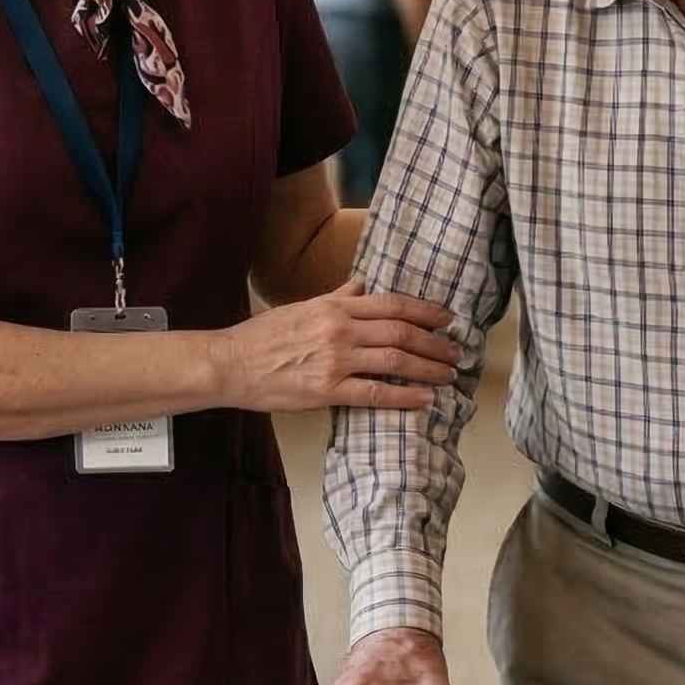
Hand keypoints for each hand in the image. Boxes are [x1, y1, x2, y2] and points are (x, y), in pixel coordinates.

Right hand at [217, 279, 457, 412]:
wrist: (230, 363)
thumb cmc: (261, 337)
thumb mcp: (300, 307)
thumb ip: (335, 298)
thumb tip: (360, 285)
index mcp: (334, 307)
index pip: (391, 304)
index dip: (424, 311)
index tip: (446, 318)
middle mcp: (340, 329)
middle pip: (401, 331)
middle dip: (434, 342)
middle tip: (455, 351)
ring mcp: (335, 360)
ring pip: (395, 360)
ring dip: (428, 368)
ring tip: (447, 376)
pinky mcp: (327, 390)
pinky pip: (375, 393)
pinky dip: (404, 396)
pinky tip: (423, 399)